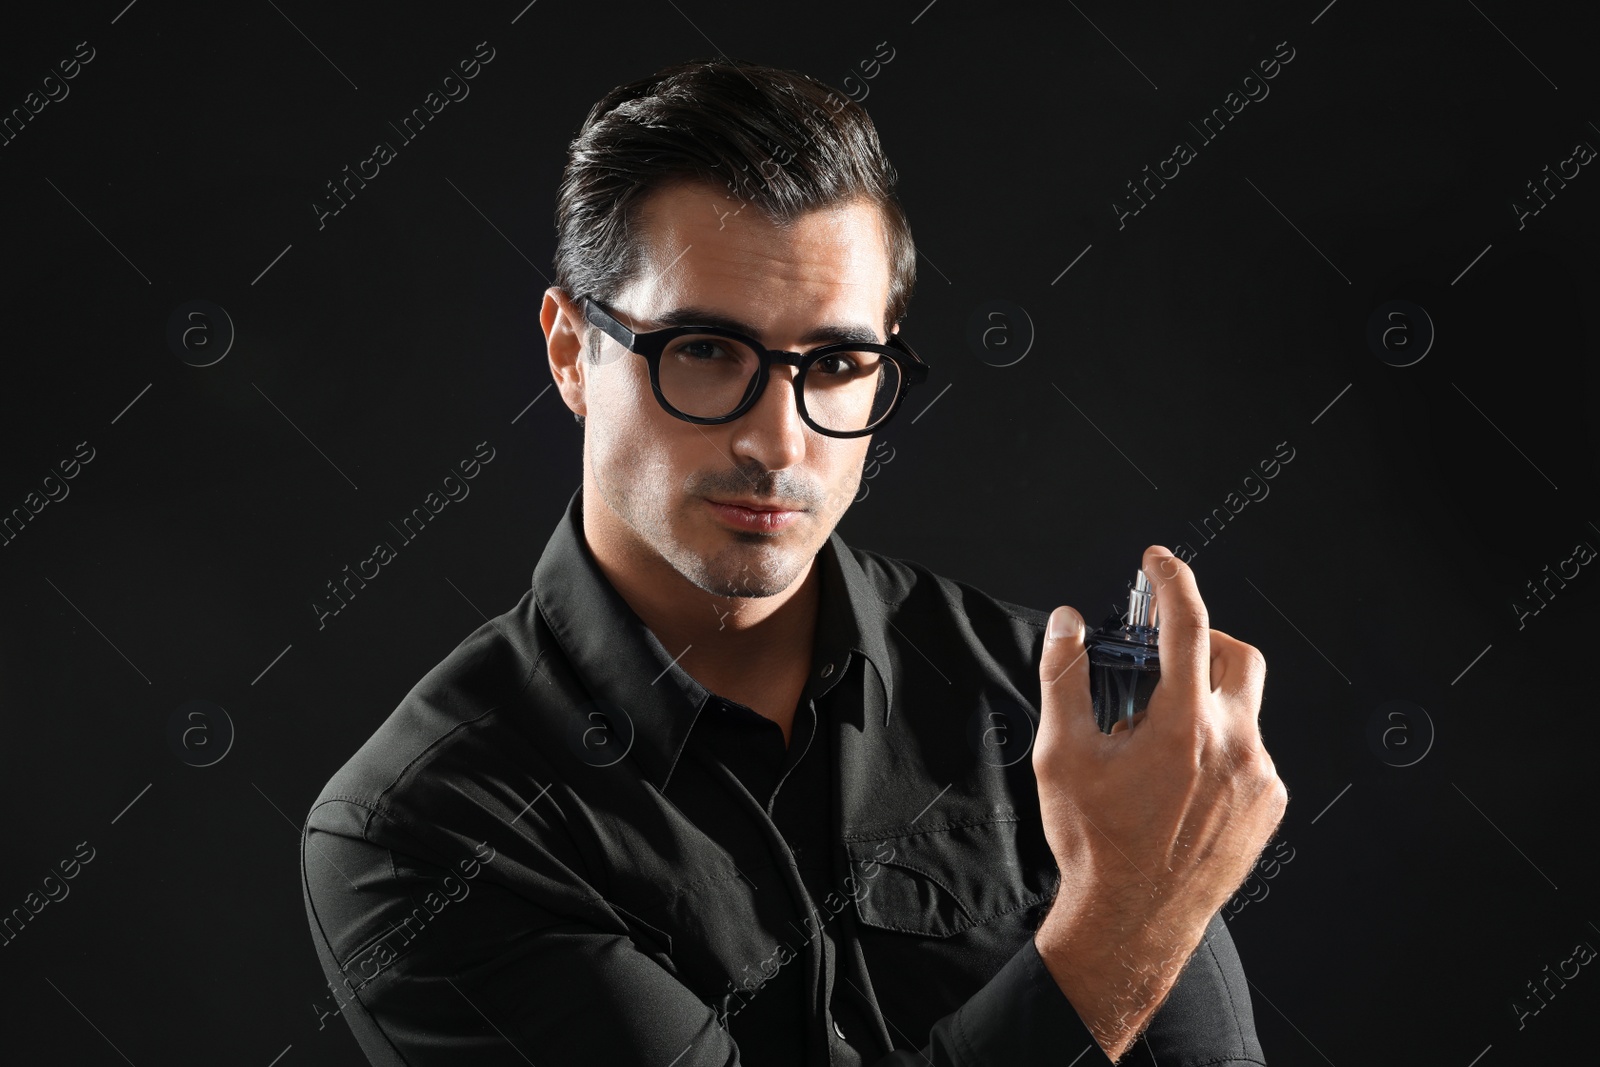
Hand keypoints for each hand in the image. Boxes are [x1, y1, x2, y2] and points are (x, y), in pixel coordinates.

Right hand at [1030, 545, 1286, 1060]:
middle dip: (1201, 639)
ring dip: (1203, 700)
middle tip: (1162, 653)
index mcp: (1181, 726)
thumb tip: (1069, 622)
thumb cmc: (1094, 841)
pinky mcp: (1268, 805)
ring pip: (1241, 708)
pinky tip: (1178, 776)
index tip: (1158, 561)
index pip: (1187, 626)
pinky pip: (1250, 751)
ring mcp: (1259, 778)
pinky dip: (1217, 743)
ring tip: (1157, 734)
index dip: (1171, 582)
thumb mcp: (1060, 754)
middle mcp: (1233, 746)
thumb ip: (1064, 677)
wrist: (1131, 920)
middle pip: (1236, 655)